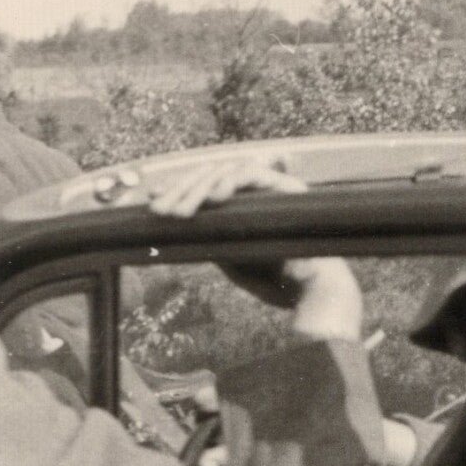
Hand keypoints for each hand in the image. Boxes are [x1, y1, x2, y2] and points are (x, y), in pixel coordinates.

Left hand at [147, 156, 359, 331]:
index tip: (153, 199)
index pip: (206, 188)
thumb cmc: (276, 281)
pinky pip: (249, 173)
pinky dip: (229, 182)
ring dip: (198, 189)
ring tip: (181, 211)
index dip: (178, 190)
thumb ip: (209, 237)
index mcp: (245, 208)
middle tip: (159, 210)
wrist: (312, 294)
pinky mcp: (285, 186)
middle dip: (181, 192)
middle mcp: (258, 193)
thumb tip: (174, 220)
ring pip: (225, 171)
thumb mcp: (231, 259)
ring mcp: (272, 187)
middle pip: (210, 176)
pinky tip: (214, 199)